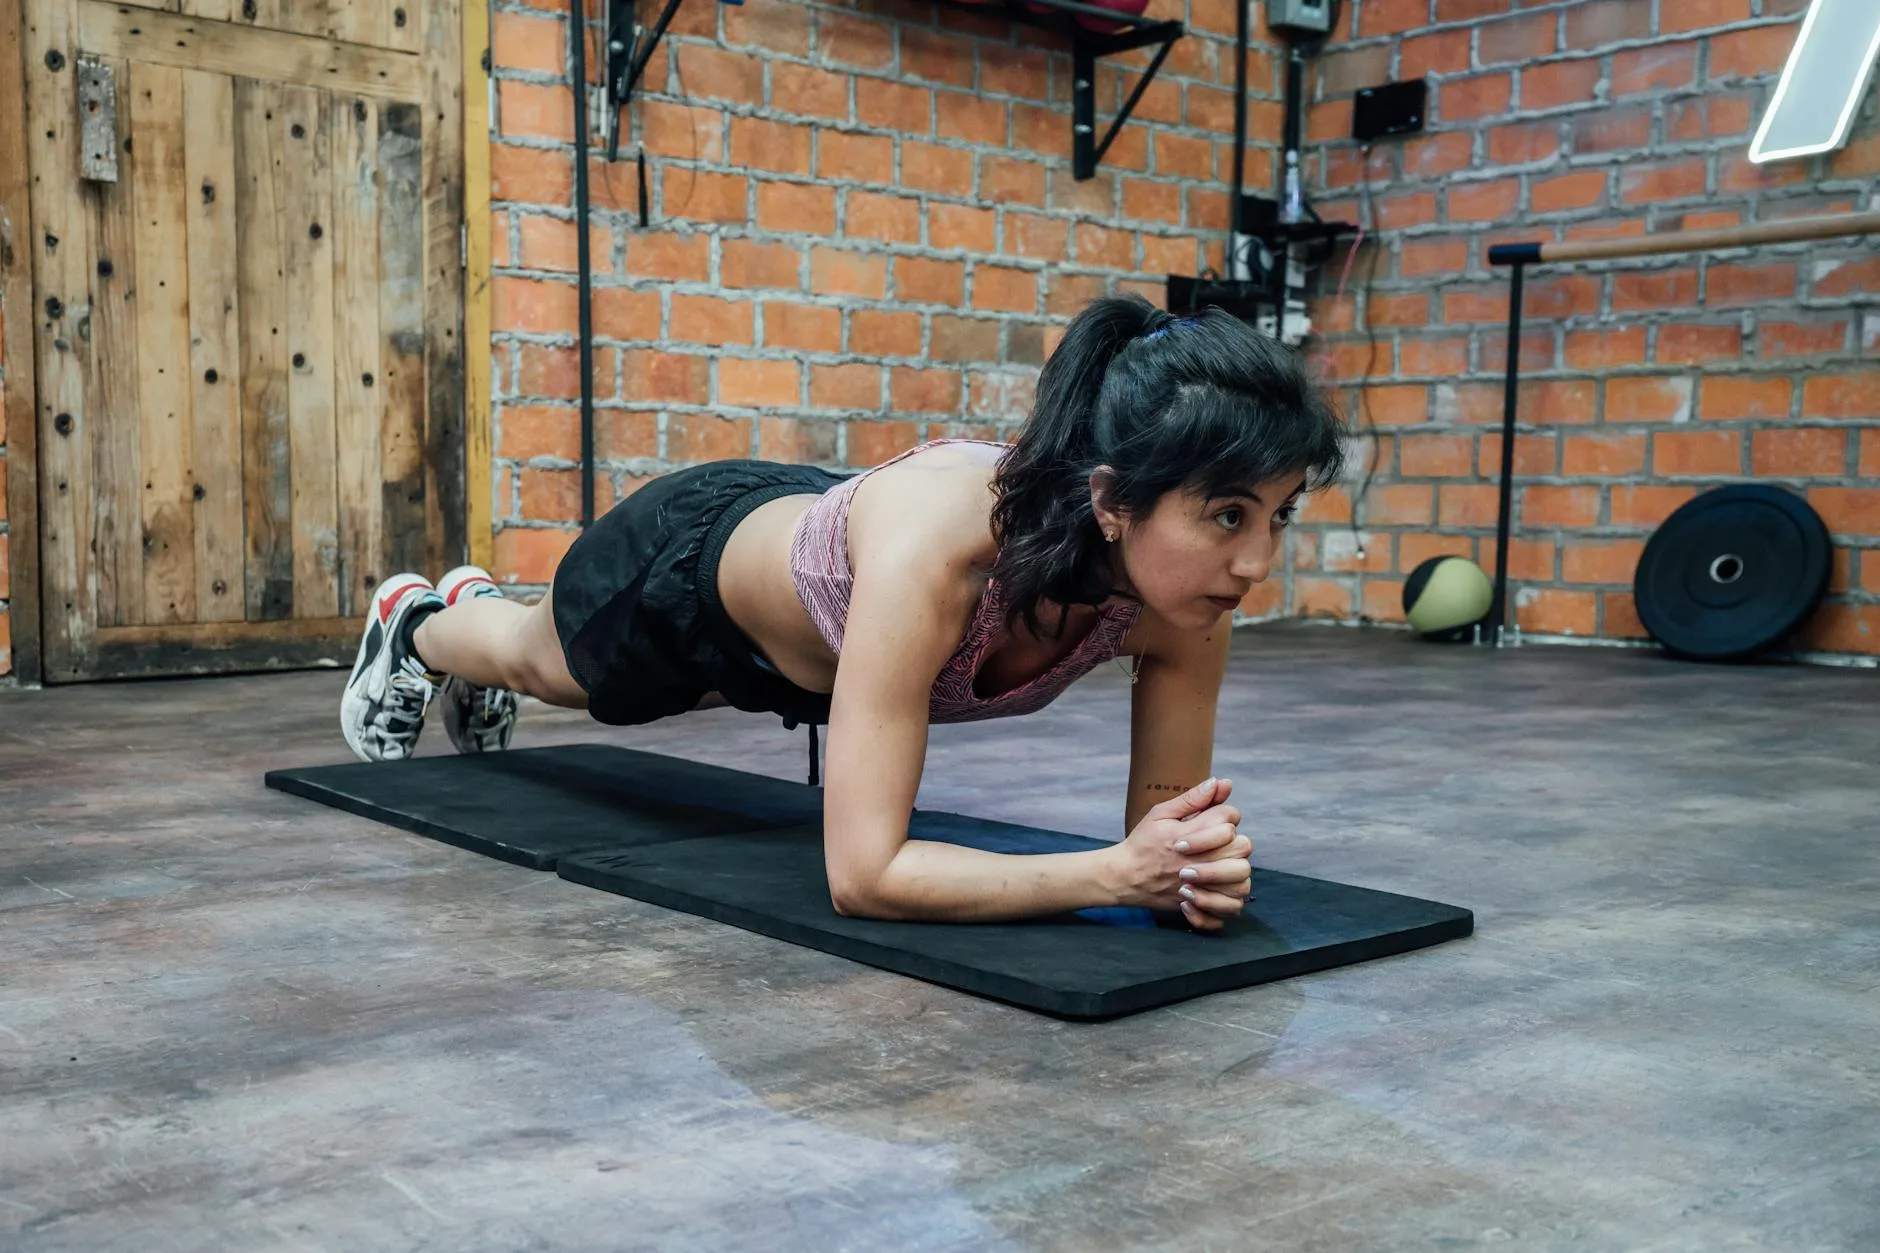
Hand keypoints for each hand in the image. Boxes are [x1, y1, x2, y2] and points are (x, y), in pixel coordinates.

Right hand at [1111, 777, 1252, 931]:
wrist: (1124, 877)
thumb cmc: (1143, 843)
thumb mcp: (1160, 814)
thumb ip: (1192, 799)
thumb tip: (1221, 783)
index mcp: (1188, 835)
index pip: (1229, 818)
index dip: (1225, 815)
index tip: (1211, 820)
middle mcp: (1198, 862)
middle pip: (1242, 847)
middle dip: (1234, 841)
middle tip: (1220, 844)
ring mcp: (1199, 887)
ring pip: (1242, 880)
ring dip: (1236, 871)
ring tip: (1223, 865)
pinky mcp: (1198, 906)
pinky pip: (1231, 907)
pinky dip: (1229, 901)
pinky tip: (1219, 889)